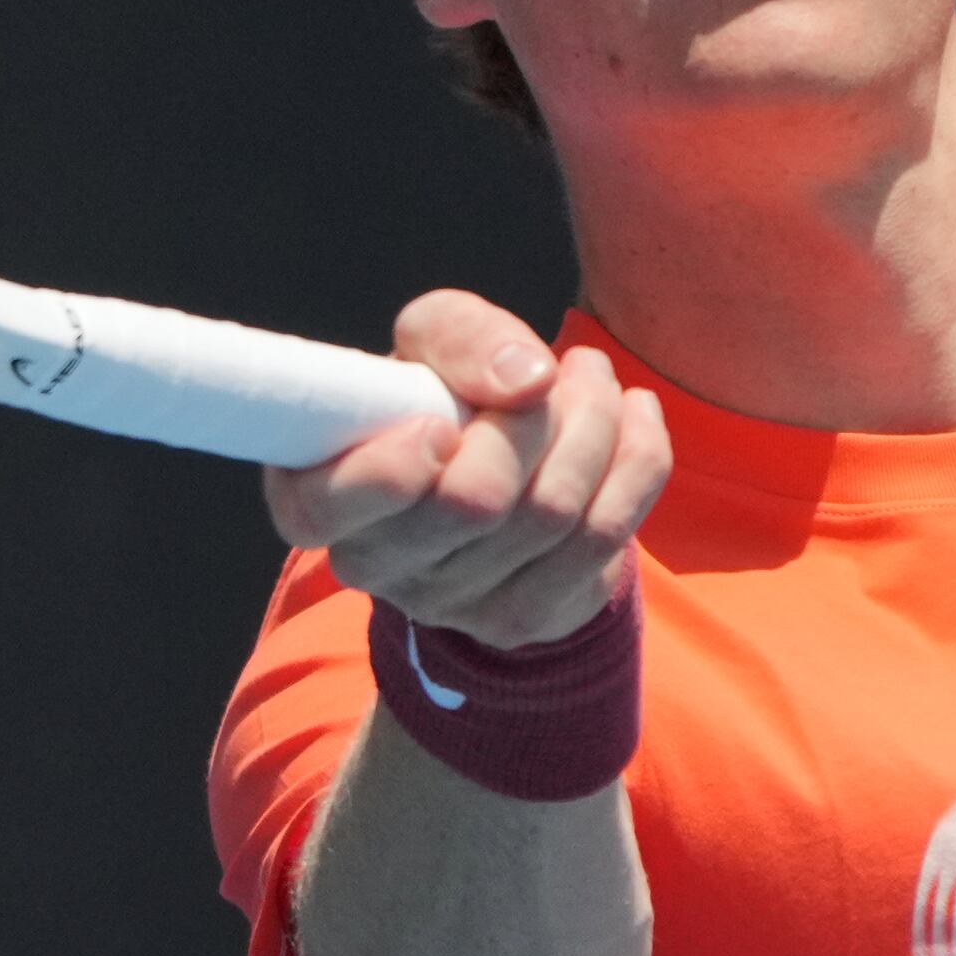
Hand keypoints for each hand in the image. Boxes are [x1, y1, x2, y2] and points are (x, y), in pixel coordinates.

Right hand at [264, 290, 670, 647]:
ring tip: (593, 378)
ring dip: (594, 425)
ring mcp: (451, 604)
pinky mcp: (524, 619)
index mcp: (317, 496)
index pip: (328, 509)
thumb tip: (527, 381)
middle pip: (472, 501)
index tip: (444, 422)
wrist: (500, 468)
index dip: (391, 469)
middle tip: (557, 368)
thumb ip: (460, 336)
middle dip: (534, 418)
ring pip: (551, 513)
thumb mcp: (431, 341)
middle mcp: (374, 566)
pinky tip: (635, 417)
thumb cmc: (442, 396)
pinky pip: (605, 538)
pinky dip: (638, 461)